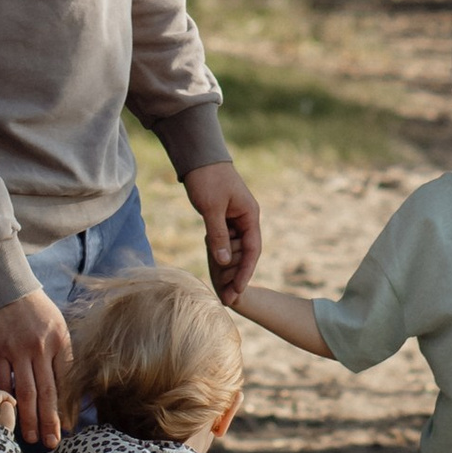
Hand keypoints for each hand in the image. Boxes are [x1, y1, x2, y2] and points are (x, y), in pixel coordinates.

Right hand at [0, 284, 71, 445]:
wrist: (3, 284)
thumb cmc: (32, 308)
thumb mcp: (55, 324)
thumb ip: (61, 353)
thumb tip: (69, 386)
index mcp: (60, 339)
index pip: (67, 381)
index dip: (69, 406)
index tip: (70, 427)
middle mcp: (41, 346)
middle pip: (49, 391)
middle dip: (52, 420)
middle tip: (53, 443)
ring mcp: (17, 349)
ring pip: (26, 392)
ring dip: (30, 418)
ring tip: (33, 438)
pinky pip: (2, 381)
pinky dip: (6, 400)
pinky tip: (9, 416)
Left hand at [181, 157, 261, 301]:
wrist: (198, 156)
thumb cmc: (207, 179)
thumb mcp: (211, 209)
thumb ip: (218, 236)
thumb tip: (224, 263)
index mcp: (250, 214)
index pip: (253, 249)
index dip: (246, 272)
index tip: (239, 291)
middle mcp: (246, 217)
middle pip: (246, 252)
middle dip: (238, 273)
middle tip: (228, 296)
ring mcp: (235, 216)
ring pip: (235, 247)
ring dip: (229, 265)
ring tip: (221, 286)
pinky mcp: (224, 215)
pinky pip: (225, 239)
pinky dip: (220, 252)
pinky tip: (214, 266)